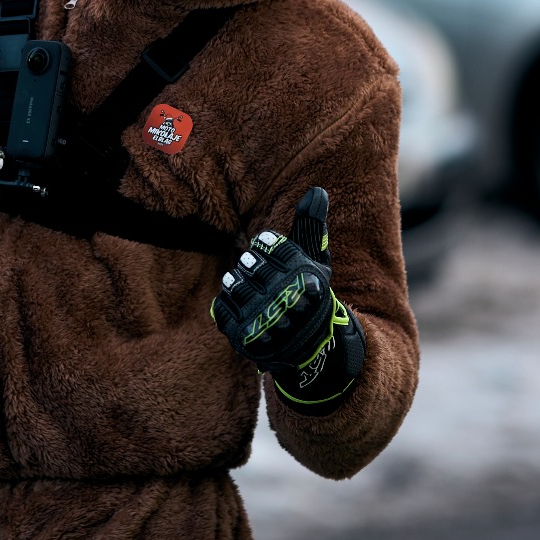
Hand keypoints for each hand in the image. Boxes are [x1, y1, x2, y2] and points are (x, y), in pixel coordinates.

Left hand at [211, 188, 365, 410]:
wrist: (310, 349)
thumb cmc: (309, 295)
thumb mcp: (316, 263)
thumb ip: (312, 228)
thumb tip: (317, 191)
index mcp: (308, 279)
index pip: (270, 245)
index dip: (265, 244)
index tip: (265, 247)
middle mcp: (289, 302)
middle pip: (250, 265)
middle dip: (250, 264)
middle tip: (252, 267)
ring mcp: (267, 323)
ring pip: (235, 287)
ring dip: (235, 282)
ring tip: (242, 283)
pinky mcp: (247, 341)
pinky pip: (222, 312)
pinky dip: (225, 304)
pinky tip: (236, 303)